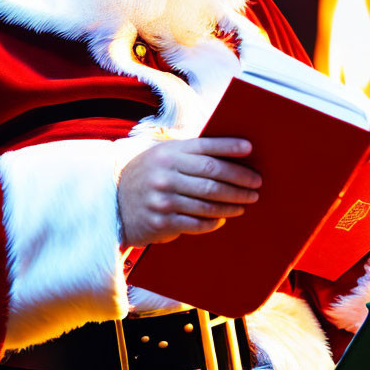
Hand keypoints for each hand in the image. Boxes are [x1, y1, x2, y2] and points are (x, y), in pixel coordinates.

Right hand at [117, 137, 261, 247]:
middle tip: (256, 184)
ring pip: (208, 202)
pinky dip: (214, 220)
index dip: (229, 147)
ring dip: (232, 203)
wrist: (112, 203)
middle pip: (212, 176)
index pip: (205, 148)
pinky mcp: (161, 222)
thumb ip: (189, 154)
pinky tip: (223, 217)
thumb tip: (229, 154)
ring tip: (246, 202)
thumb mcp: (161, 156)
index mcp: (168, 153)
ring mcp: (163, 199)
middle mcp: (165, 174)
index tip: (250, 148)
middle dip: (240, 180)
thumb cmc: (147, 176)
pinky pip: (197, 222)